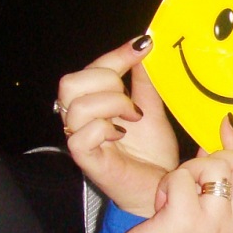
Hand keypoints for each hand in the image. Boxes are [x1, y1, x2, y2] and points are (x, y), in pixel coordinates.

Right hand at [57, 36, 178, 216]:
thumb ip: (144, 82)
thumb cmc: (151, 152)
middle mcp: (81, 119)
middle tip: (131, 98)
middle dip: (106, 81)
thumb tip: (143, 48)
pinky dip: (103, 129)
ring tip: (132, 117)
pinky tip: (121, 133)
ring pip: (76, 106)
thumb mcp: (151, 108)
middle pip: (70, 83)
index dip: (116, 55)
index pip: (91, 69)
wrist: (162, 186)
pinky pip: (79, 137)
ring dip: (111, 105)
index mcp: (94, 103)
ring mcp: (81, 140)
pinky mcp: (87, 161)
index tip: (144, 46)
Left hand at [103, 116, 232, 232]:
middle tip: (192, 172)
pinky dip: (166, 185)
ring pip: (211, 166)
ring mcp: (214, 223)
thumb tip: (211, 149)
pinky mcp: (186, 219)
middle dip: (217, 157)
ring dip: (186, 172)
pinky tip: (160, 206)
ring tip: (171, 196)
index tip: (224, 126)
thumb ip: (211, 193)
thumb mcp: (200, 225)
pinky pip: (180, 178)